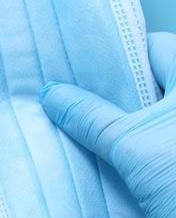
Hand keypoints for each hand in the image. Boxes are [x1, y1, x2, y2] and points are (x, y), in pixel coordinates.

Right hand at [40, 32, 175, 217]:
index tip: (79, 57)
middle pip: (145, 84)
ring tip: (68, 120)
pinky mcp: (173, 170)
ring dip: (106, 123)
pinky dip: (115, 149)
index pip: (155, 47)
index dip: (117, 50)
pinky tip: (89, 153)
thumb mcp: (134, 148)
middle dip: (105, 89)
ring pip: (140, 119)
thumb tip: (54, 95)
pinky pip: (140, 148)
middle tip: (66, 89)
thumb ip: (92, 118)